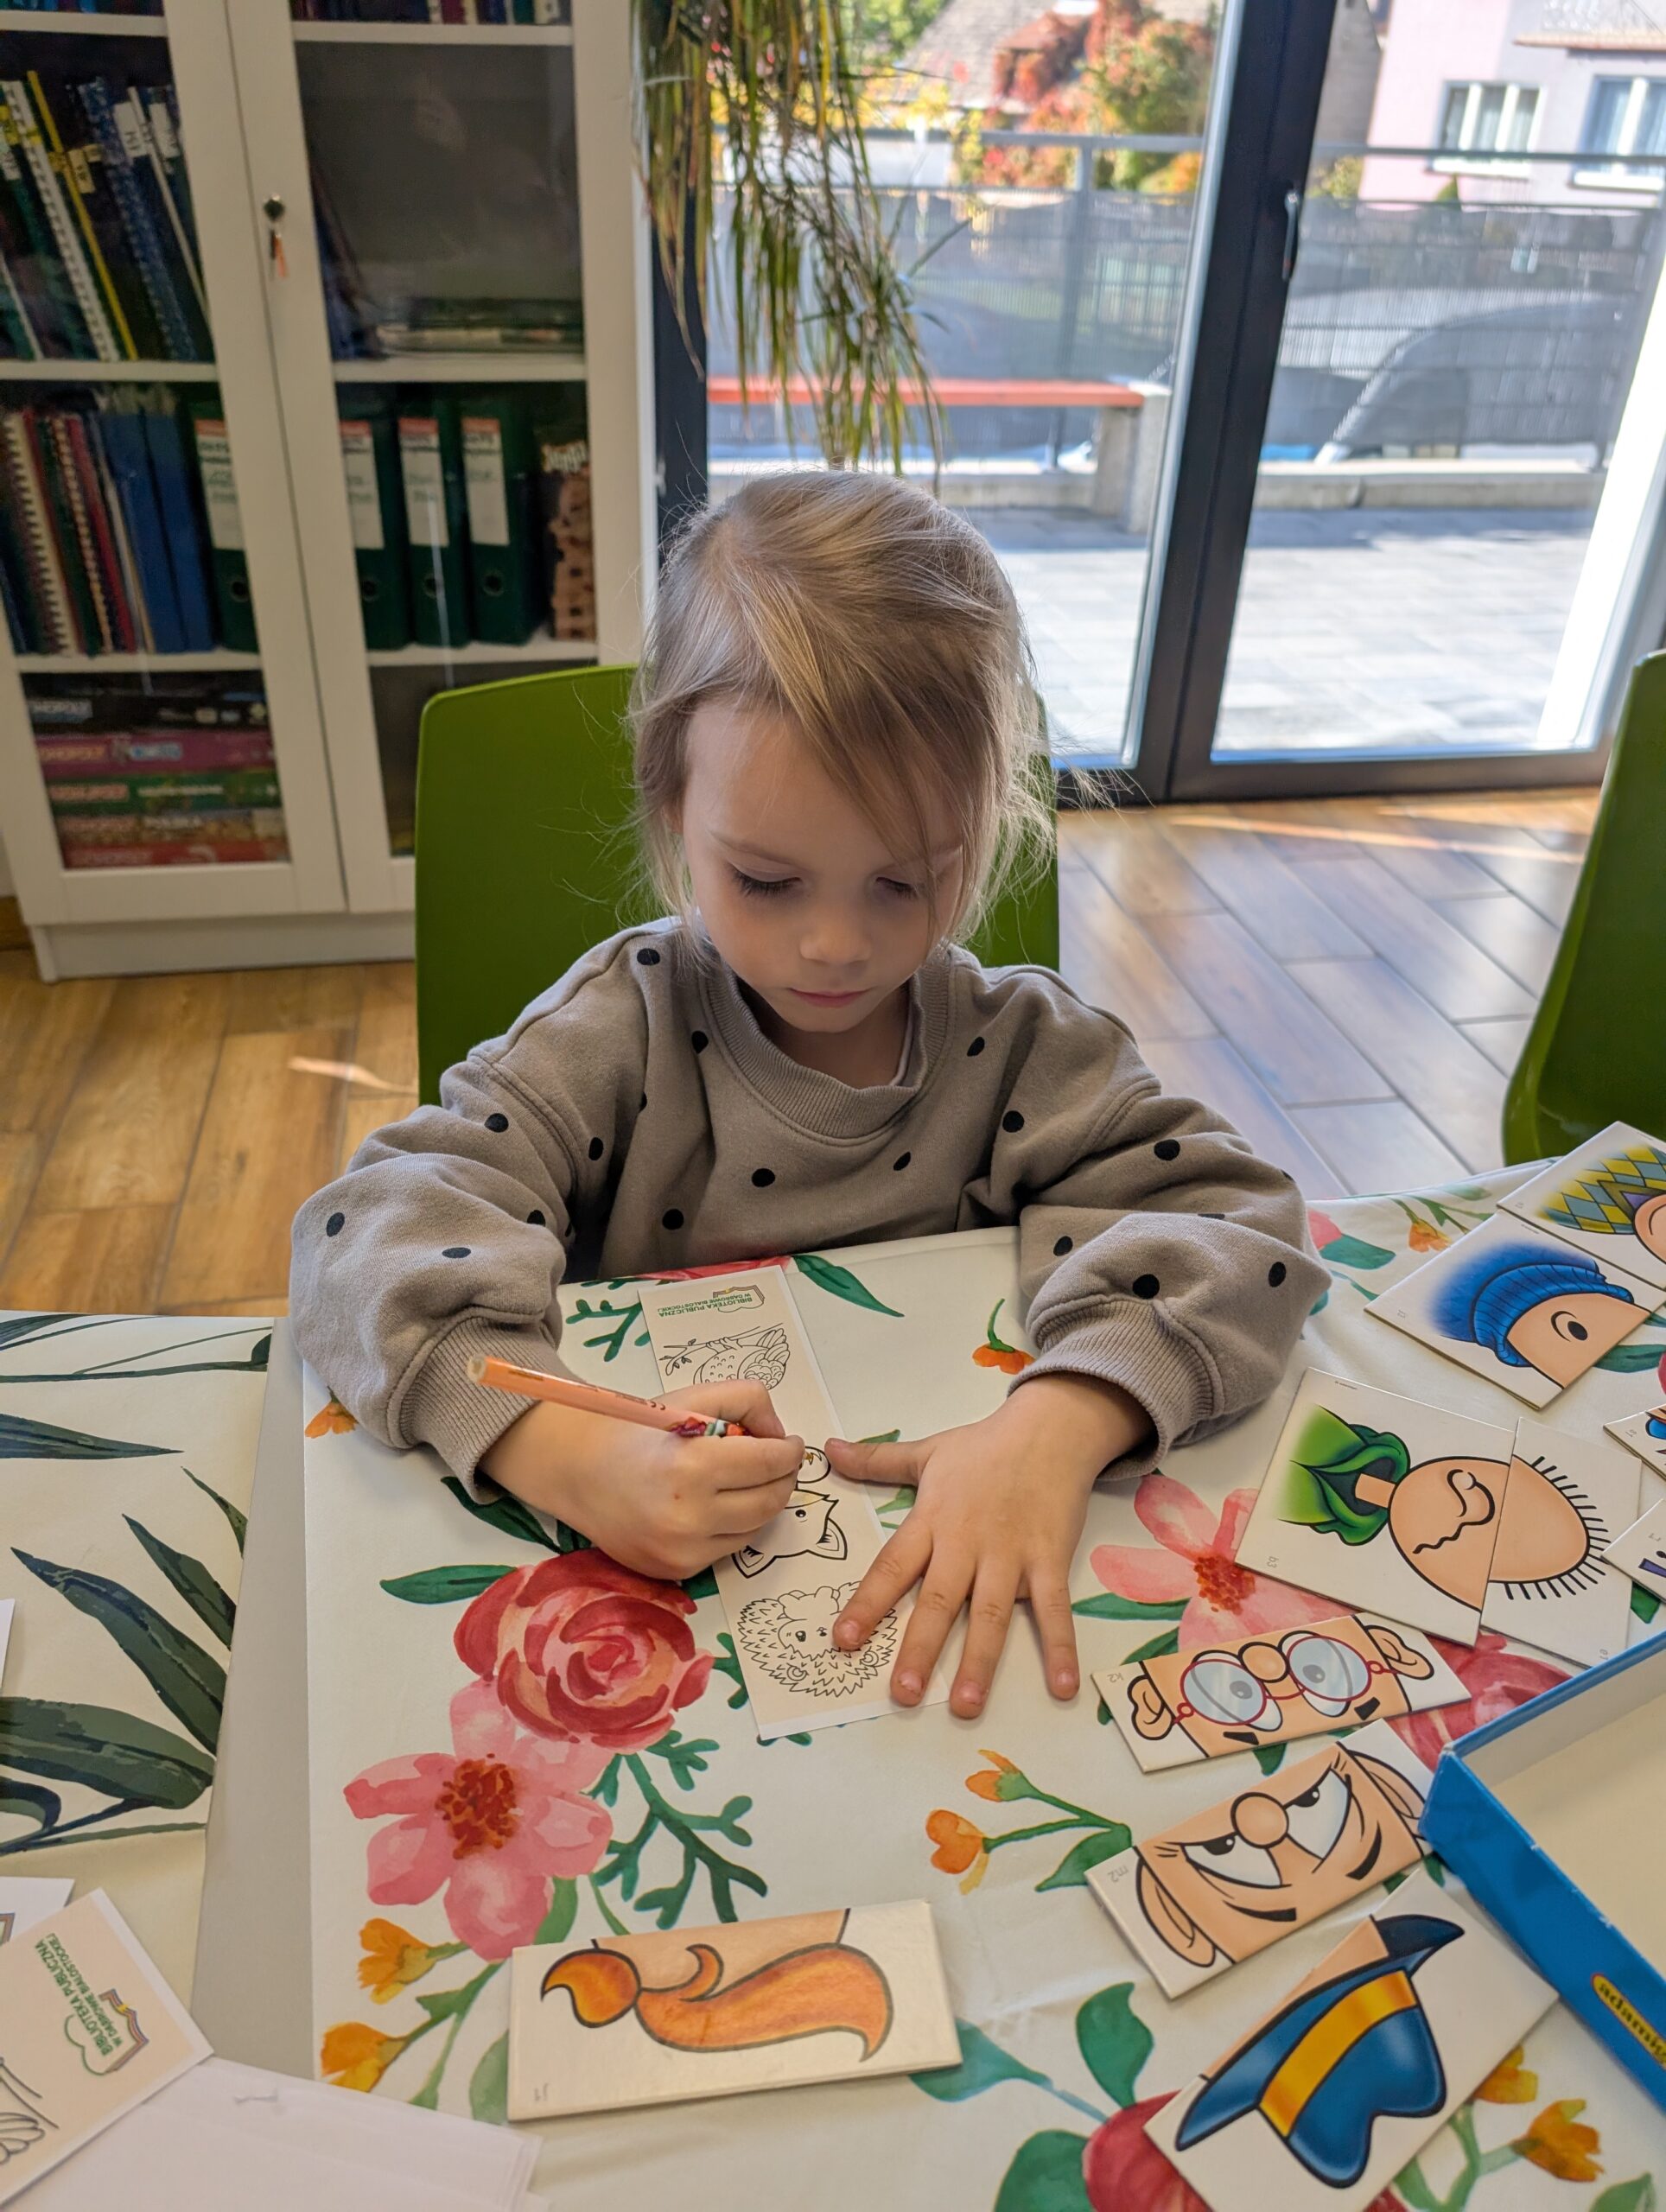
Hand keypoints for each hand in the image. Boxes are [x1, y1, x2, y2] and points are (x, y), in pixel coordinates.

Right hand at [480, 1380, 803, 1582]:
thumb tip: (779, 1434)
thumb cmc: (636, 1431)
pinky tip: (716, 1504)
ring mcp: (682, 1551)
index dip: (788, 1451)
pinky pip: (727, 1549)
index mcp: (693, 1466)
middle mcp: (689, 1517)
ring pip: (755, 1529)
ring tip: (745, 1481)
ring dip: (761, 1503)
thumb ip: (745, 1400)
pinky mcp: (676, 1570)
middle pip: (770, 1501)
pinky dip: (733, 1526)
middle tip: (777, 1462)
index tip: (789, 1444)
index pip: (770, 1463)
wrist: (579, 1473)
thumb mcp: (689, 1398)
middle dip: (783, 1478)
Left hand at [825, 1374, 1149, 1718]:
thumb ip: (876, 1461)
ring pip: (991, 1614)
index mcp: (932, 1520)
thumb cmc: (985, 1445)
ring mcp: (1011, 1555)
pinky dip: (1060, 1648)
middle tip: (901, 1694)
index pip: (892, 1567)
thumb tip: (826, 1451)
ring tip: (965, 1705)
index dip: (867, 1605)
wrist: (1050, 1428)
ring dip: (979, 1661)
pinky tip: (1062, 1688)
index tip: (843, 1641)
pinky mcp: (1050, 1560)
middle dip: (920, 1649)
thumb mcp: (927, 1451)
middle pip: (939, 1601)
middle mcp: (966, 1543)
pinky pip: (1055, 1610)